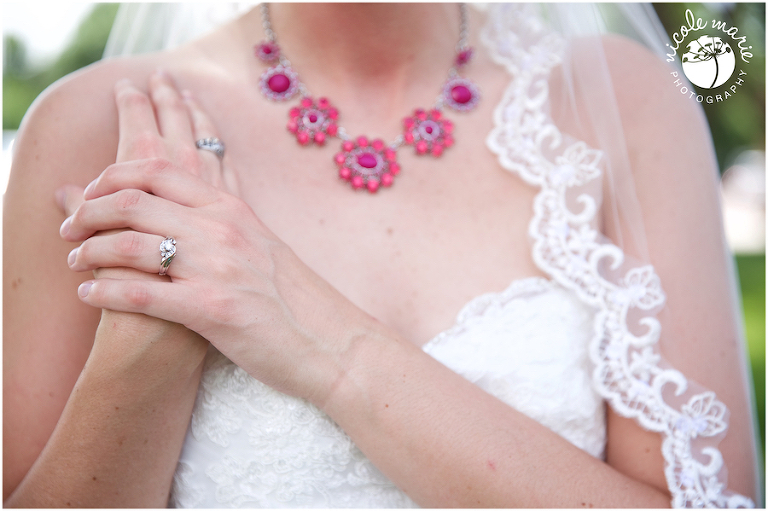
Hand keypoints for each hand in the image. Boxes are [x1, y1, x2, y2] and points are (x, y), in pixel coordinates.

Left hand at [60, 123, 384, 407]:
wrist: (332, 341)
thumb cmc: (296, 298)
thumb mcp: (262, 243)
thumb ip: (224, 219)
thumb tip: (191, 206)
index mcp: (232, 209)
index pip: (159, 171)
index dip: (113, 176)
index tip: (92, 192)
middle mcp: (223, 230)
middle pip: (134, 201)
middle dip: (88, 211)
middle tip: (70, 228)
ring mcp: (218, 268)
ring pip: (130, 245)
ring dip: (89, 251)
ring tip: (74, 262)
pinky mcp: (213, 310)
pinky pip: (142, 294)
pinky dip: (106, 293)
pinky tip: (90, 296)